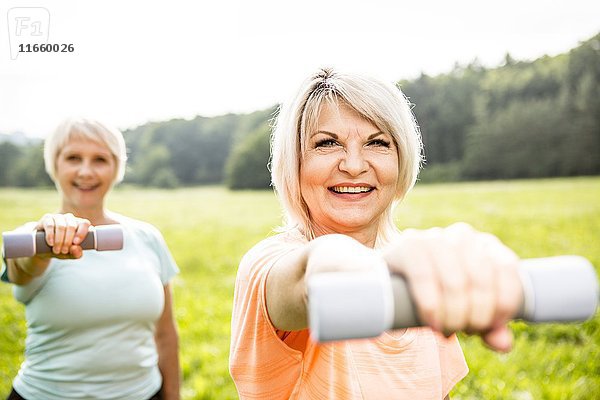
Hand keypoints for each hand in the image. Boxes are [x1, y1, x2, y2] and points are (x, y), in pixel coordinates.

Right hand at [36, 213, 90, 258]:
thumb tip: (75, 248)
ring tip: (56, 250)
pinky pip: (50, 225)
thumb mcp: (70, 254)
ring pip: (61, 226)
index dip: (81, 232)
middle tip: (64, 251)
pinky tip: (51, 243)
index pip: (85, 223)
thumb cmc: (61, 249)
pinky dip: (51, 236)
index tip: (76, 243)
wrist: (42, 247)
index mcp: (79, 224)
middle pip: (72, 226)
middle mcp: (70, 218)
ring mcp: (58, 217)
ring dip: (59, 240)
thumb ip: (76, 253)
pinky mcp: (47, 218)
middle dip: (68, 241)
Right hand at [383, 223, 522, 351]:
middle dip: (475, 316)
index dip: (503, 304)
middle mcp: (464, 235)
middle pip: (481, 280)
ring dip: (453, 316)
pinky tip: (431, 322)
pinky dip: (431, 307)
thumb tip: (503, 343)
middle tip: (463, 331)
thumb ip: (491, 326)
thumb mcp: (469, 310)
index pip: (507, 270)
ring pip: (455, 282)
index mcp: (487, 245)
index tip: (489, 326)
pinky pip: (425, 277)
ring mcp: (435, 237)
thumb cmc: (441, 295)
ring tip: (445, 330)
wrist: (396, 279)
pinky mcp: (409, 244)